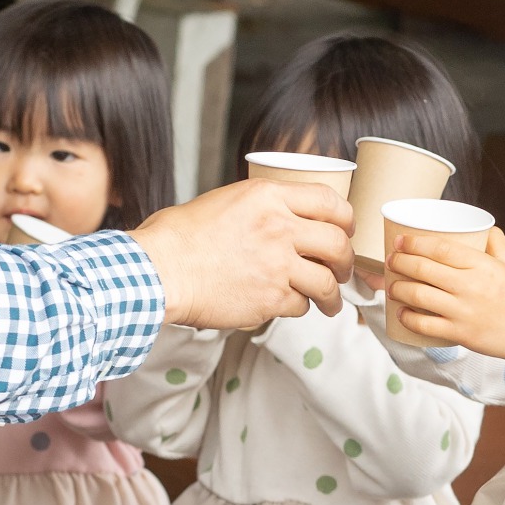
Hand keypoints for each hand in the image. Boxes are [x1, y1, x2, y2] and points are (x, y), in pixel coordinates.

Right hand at [128, 179, 351, 328]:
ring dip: (333, 296)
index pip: (330, 201)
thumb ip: (259, 208)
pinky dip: (298, 308)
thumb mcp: (223, 201)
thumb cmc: (177, 237)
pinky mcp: (270, 299)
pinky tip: (286, 306)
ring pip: (326, 283)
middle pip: (337, 244)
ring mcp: (277, 265)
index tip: (345, 231)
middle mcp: (279, 228)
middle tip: (342, 270)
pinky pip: (300, 306)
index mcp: (267, 197)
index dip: (346, 219)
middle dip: (346, 261)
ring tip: (330, 304)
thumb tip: (280, 218)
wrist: (158, 271)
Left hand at [386, 227, 504, 373]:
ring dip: (398, 289)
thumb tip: (481, 226)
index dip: (414, 243)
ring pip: (418, 296)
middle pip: (422, 269)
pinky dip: (408, 318)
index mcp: (482, 264)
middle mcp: (470, 285)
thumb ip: (496, 242)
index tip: (400, 242)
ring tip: (392, 286)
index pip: (439, 248)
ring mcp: (463, 311)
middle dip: (399, 263)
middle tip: (391, 261)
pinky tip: (402, 313)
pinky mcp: (461, 334)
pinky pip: (424, 325)